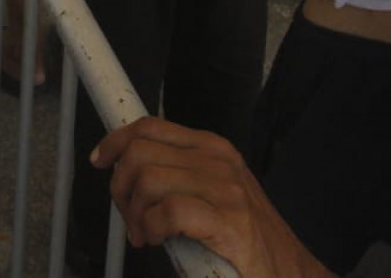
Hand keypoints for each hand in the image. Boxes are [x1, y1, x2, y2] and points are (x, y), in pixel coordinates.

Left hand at [93, 118, 332, 276]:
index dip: (116, 141)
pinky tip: (157, 240)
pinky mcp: (228, 221)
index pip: (151, 127)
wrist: (291, 273)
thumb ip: (179, 174)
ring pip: (148, 179)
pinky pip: (168, 211)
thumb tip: (130, 171)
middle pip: (140, 153)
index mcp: (212, 148)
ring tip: (144, 235)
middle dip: (121, 188)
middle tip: (130, 219)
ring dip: (133, 214)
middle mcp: (218, 160)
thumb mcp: (213, 191)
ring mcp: (226, 189)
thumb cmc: (246, 237)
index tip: (100, 160)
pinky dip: (150, 227)